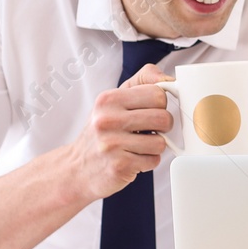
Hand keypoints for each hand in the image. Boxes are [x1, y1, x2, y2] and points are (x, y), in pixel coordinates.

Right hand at [67, 64, 173, 201]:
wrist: (77, 169)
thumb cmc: (102, 132)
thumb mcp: (114, 101)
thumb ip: (143, 82)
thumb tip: (170, 79)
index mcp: (109, 99)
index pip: (158, 94)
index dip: (160, 105)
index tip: (151, 111)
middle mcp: (108, 119)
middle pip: (164, 118)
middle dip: (162, 127)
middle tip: (148, 130)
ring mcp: (112, 144)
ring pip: (161, 142)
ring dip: (154, 146)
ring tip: (137, 145)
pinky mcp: (120, 165)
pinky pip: (154, 160)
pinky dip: (148, 161)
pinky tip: (132, 158)